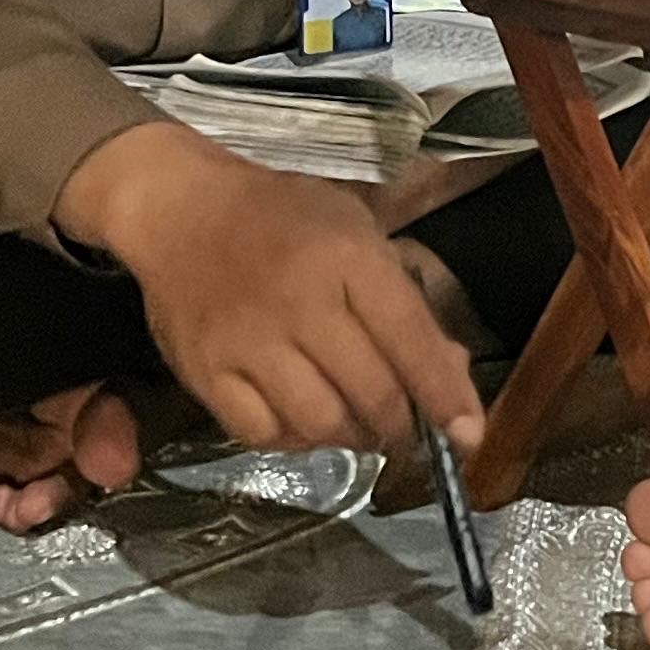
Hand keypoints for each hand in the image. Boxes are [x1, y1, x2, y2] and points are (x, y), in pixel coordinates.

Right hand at [59, 121, 480, 458]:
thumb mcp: (357, 232)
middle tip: (403, 426)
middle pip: (371, 393)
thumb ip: (405, 302)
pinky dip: (294, 441)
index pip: (410, 339)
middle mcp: (299, 301)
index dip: (445, 395)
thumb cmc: (283, 217)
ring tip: (355, 423)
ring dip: (351, 436)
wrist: (181, 208)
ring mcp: (247, 340)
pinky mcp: (204, 371)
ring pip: (320, 423)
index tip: (468, 435)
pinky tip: (303, 422)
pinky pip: (262, 434)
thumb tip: (450, 376)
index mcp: (347, 257)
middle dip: (401, 424)